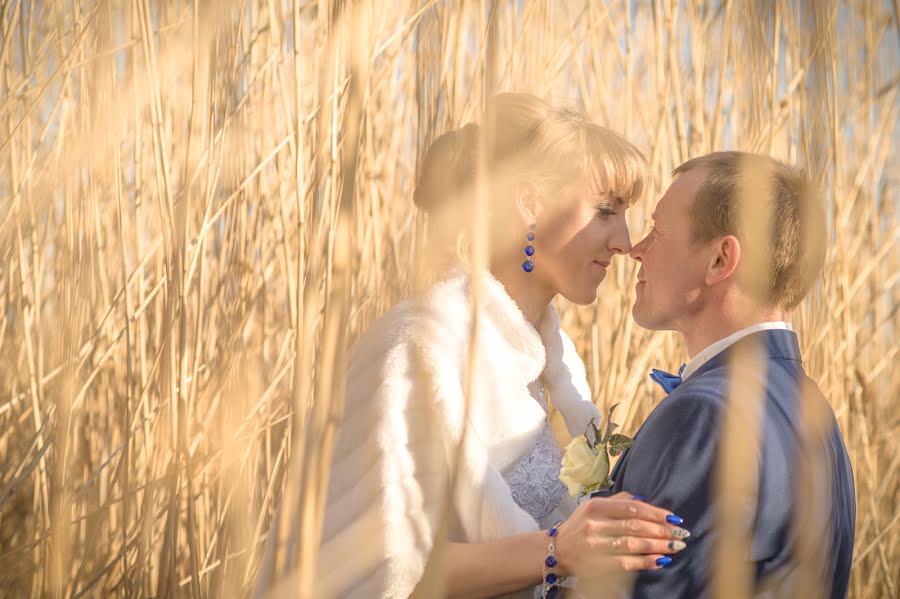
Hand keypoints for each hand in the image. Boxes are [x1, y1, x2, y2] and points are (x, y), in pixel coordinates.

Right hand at [552, 491, 688, 575]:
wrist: (556, 550)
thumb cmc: (580, 526)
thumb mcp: (593, 507)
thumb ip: (618, 501)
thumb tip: (645, 500)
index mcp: (596, 506)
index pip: (632, 508)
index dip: (656, 513)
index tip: (674, 518)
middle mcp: (595, 524)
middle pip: (635, 526)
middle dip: (662, 531)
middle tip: (681, 534)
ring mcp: (595, 546)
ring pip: (633, 545)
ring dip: (658, 546)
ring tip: (676, 547)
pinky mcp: (596, 564)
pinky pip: (626, 563)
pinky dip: (646, 562)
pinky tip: (661, 560)